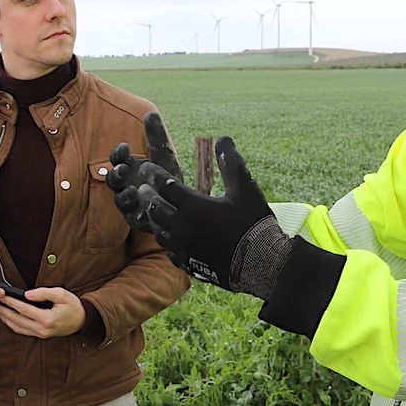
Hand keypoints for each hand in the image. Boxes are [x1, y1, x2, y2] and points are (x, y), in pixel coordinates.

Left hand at [0, 286, 84, 338]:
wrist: (82, 320)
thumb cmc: (72, 306)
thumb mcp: (61, 294)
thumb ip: (44, 293)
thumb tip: (27, 294)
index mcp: (47, 319)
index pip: (23, 309)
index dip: (11, 301)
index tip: (1, 294)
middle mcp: (42, 329)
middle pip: (16, 320)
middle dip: (3, 310)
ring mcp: (41, 334)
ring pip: (17, 327)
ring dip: (5, 318)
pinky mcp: (40, 335)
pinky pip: (22, 330)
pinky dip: (12, 324)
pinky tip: (6, 317)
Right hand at [107, 111, 182, 232]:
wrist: (182, 205)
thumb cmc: (168, 179)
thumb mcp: (165, 156)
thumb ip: (157, 137)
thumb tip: (150, 113)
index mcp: (130, 168)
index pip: (117, 158)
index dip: (118, 153)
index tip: (125, 148)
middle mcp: (126, 186)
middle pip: (113, 180)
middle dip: (115, 174)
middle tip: (122, 169)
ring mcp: (131, 204)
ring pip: (120, 200)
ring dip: (122, 195)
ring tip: (131, 191)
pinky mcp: (139, 220)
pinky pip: (133, 218)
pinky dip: (136, 212)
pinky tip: (145, 208)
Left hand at [136, 136, 292, 299]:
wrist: (262, 266)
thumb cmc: (254, 223)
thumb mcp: (245, 188)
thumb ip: (231, 163)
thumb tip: (223, 139)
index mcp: (193, 206)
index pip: (164, 185)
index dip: (153, 174)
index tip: (146, 168)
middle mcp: (182, 227)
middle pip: (154, 208)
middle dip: (147, 195)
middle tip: (143, 188)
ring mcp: (183, 248)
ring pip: (158, 231)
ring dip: (154, 218)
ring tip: (154, 210)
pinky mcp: (189, 263)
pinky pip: (169, 251)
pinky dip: (166, 240)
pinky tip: (171, 237)